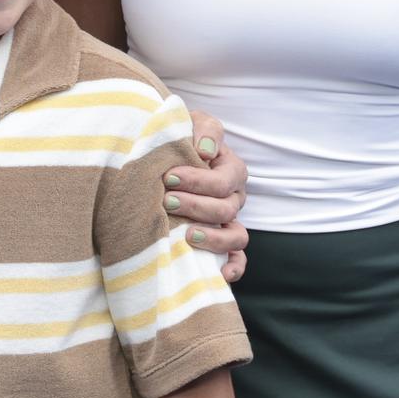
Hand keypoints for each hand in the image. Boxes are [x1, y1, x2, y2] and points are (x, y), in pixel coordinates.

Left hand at [170, 110, 248, 283]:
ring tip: (186, 234)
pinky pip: (237, 259)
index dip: (198, 180)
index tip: (168, 177)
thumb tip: (206, 150)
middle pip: (226, 208)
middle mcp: (234, 197)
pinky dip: (233, 268)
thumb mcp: (190, 123)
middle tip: (166, 201)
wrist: (161, 160)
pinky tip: (219, 274)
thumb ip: (204, 128)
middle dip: (195, 205)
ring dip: (213, 237)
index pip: (224, 180)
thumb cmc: (178, 141)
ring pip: (237, 236)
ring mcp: (229, 222)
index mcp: (231, 169)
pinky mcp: (221, 242)